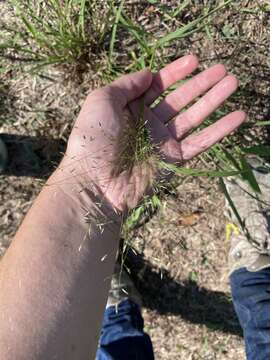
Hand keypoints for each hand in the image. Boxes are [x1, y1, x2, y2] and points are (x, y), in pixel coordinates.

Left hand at [60, 55, 245, 210]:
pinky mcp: (175, 160)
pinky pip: (201, 142)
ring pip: (194, 117)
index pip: (158, 85)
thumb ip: (126, 84)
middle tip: (221, 69)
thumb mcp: (101, 100)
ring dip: (214, 100)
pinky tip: (237, 116)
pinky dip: (220, 130)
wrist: (95, 182)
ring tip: (233, 82)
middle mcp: (149, 123)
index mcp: (131, 108)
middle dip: (201, 83)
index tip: (194, 59)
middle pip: (180, 99)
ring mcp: (163, 142)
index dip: (175, 72)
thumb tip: (149, 73)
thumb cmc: (93, 138)